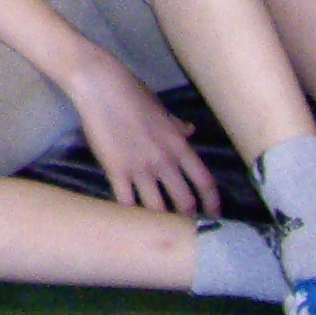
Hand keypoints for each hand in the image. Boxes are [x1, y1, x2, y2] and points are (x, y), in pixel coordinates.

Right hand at [61, 54, 218, 215]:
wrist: (101, 86)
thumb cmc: (132, 93)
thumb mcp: (161, 108)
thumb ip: (177, 126)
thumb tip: (191, 131)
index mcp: (179, 146)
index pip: (205, 182)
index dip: (213, 202)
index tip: (214, 213)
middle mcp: (164, 161)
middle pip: (185, 201)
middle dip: (187, 217)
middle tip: (185, 224)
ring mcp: (140, 168)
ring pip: (158, 207)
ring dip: (161, 220)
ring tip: (160, 228)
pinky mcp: (116, 170)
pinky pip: (127, 201)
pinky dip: (131, 213)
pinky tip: (132, 220)